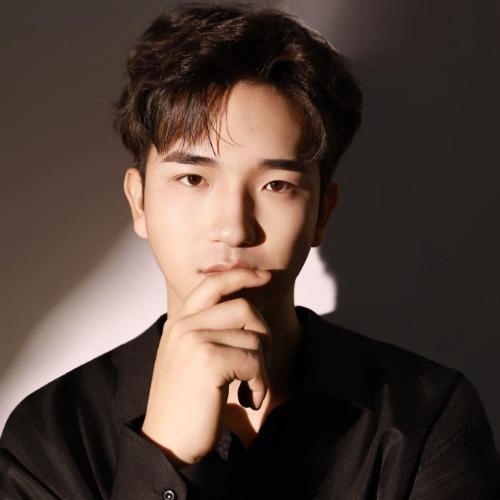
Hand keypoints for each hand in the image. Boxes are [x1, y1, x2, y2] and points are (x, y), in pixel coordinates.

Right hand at [140, 268, 271, 467]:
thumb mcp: (192, 359)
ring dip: (263, 368)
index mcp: (180, 323)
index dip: (242, 276)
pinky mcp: (207, 360)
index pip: (213, 284)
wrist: (166, 444)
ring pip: (254, 336)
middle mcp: (184, 326)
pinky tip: (248, 401)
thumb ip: (211, 332)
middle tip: (259, 367)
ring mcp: (193, 340)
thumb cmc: (186, 405)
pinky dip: (260, 384)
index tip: (264, 277)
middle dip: (263, 336)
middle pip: (244, 308)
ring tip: (251, 390)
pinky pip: (254, 361)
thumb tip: (248, 311)